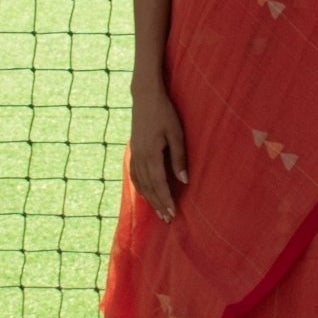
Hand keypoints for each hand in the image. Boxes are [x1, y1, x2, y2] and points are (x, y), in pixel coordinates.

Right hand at [129, 82, 188, 222]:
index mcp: (151, 154)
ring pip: (140, 183)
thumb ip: (179, 158)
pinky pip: (134, 174)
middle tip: (167, 220)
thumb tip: (184, 181)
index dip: (165, 200)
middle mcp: (140, 157)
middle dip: (158, 204)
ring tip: (158, 212)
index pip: (159, 184)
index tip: (172, 214)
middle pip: (148, 187)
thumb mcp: (176, 133)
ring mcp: (134, 154)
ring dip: (149, 199)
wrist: (145, 97)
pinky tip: (145, 193)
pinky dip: (139, 187)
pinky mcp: (133, 150)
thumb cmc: (165, 113)